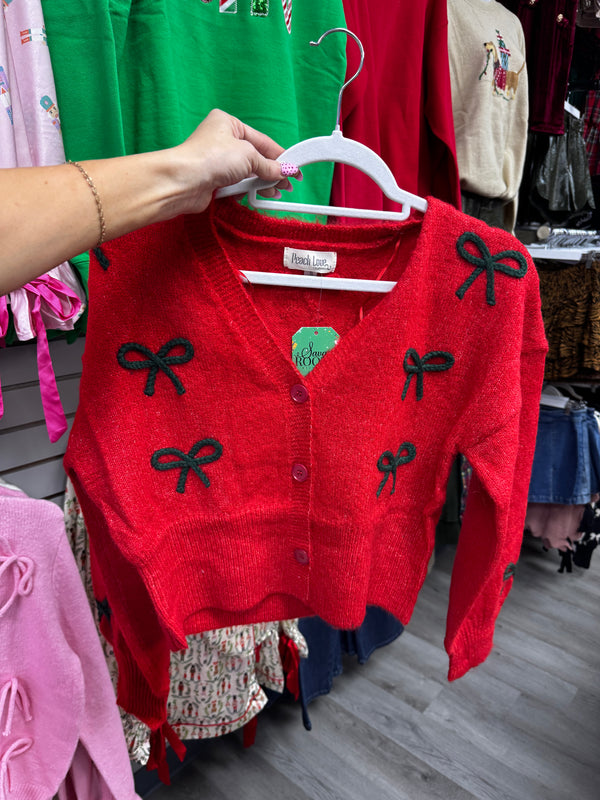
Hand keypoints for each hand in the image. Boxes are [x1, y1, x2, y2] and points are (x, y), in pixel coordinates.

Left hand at [168, 109, 298, 215]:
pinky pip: (237, 184)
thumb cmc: (210, 158)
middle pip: (255, 157)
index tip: (294, 166)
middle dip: (272, 171)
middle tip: (287, 183)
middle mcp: (221, 140)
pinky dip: (249, 190)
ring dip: (262, 183)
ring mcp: (217, 161)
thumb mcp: (248, 156)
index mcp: (228, 124)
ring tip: (277, 192)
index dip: (280, 155)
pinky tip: (261, 196)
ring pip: (246, 173)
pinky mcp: (213, 180)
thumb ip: (268, 165)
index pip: (261, 140)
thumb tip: (283, 171)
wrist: (184, 181)